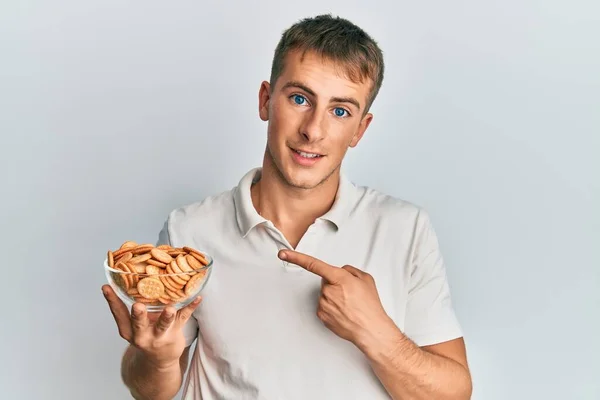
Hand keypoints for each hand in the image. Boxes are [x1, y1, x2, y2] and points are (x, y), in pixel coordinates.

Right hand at [102, 284, 201, 367]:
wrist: (159, 359)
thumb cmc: (145, 333)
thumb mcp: (133, 324)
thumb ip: (129, 305)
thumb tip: (125, 276)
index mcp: (128, 329)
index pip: (118, 313)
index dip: (111, 300)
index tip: (106, 287)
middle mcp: (141, 334)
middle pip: (139, 324)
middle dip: (138, 315)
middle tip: (138, 306)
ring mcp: (159, 335)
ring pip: (163, 325)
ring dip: (166, 317)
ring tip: (169, 309)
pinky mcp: (174, 334)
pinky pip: (184, 318)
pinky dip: (191, 307)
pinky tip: (198, 298)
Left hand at [278, 250, 394, 347]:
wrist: (370, 329)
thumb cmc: (370, 305)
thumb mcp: (365, 279)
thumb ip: (349, 270)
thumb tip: (340, 272)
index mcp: (339, 278)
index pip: (314, 264)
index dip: (296, 258)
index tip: (283, 254)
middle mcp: (328, 290)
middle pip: (325, 281)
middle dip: (335, 284)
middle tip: (350, 294)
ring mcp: (323, 304)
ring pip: (324, 294)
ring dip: (334, 296)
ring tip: (349, 305)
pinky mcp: (321, 315)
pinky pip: (323, 305)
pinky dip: (332, 307)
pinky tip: (343, 312)